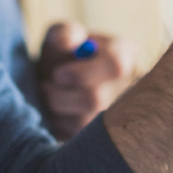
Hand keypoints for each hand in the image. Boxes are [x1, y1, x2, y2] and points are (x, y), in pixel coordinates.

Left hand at [37, 21, 137, 140]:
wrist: (54, 82)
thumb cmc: (61, 53)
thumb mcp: (60, 34)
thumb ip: (65, 33)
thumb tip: (68, 44)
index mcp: (123, 54)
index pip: (116, 65)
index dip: (83, 73)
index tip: (58, 74)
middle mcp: (128, 86)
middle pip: (96, 100)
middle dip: (61, 96)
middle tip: (44, 87)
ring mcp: (118, 115)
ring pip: (82, 122)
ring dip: (56, 109)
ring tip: (49, 96)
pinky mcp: (102, 139)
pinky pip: (75, 138)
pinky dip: (58, 125)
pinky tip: (57, 113)